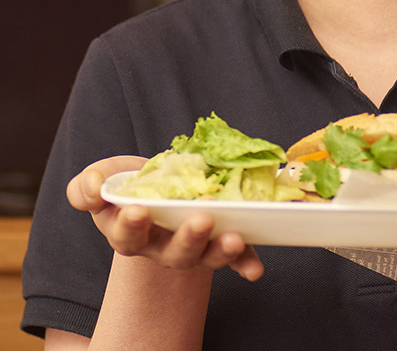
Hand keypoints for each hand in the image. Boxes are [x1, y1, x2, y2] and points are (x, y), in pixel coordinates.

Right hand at [66, 156, 264, 280]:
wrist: (160, 184)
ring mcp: (191, 248)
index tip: (137, 210)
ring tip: (233, 236)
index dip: (131, 225)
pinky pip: (234, 257)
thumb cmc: (129, 183)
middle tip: (200, 220)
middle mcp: (161, 247)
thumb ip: (87, 186)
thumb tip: (92, 186)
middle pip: (173, 252)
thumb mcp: (104, 179)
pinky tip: (256, 270)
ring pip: (204, 256)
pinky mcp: (217, 241)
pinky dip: (245, 262)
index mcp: (130, 233)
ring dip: (219, 249)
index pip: (128, 235)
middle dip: (187, 239)